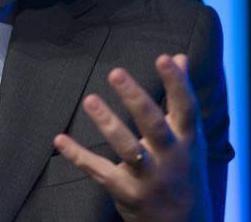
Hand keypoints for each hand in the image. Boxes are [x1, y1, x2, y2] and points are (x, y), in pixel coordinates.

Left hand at [53, 54, 210, 221]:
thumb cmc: (185, 170)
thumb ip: (181, 97)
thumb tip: (180, 57)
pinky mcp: (127, 192)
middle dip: (135, 99)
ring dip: (107, 123)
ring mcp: (149, 177)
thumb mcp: (190, 137)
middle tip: (116, 73)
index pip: (186, 108)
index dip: (177, 83)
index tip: (164, 58)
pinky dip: (78, 155)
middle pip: (153, 125)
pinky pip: (99, 171)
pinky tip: (59, 139)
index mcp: (188, 140)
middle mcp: (171, 158)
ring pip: (127, 149)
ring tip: (90, 100)